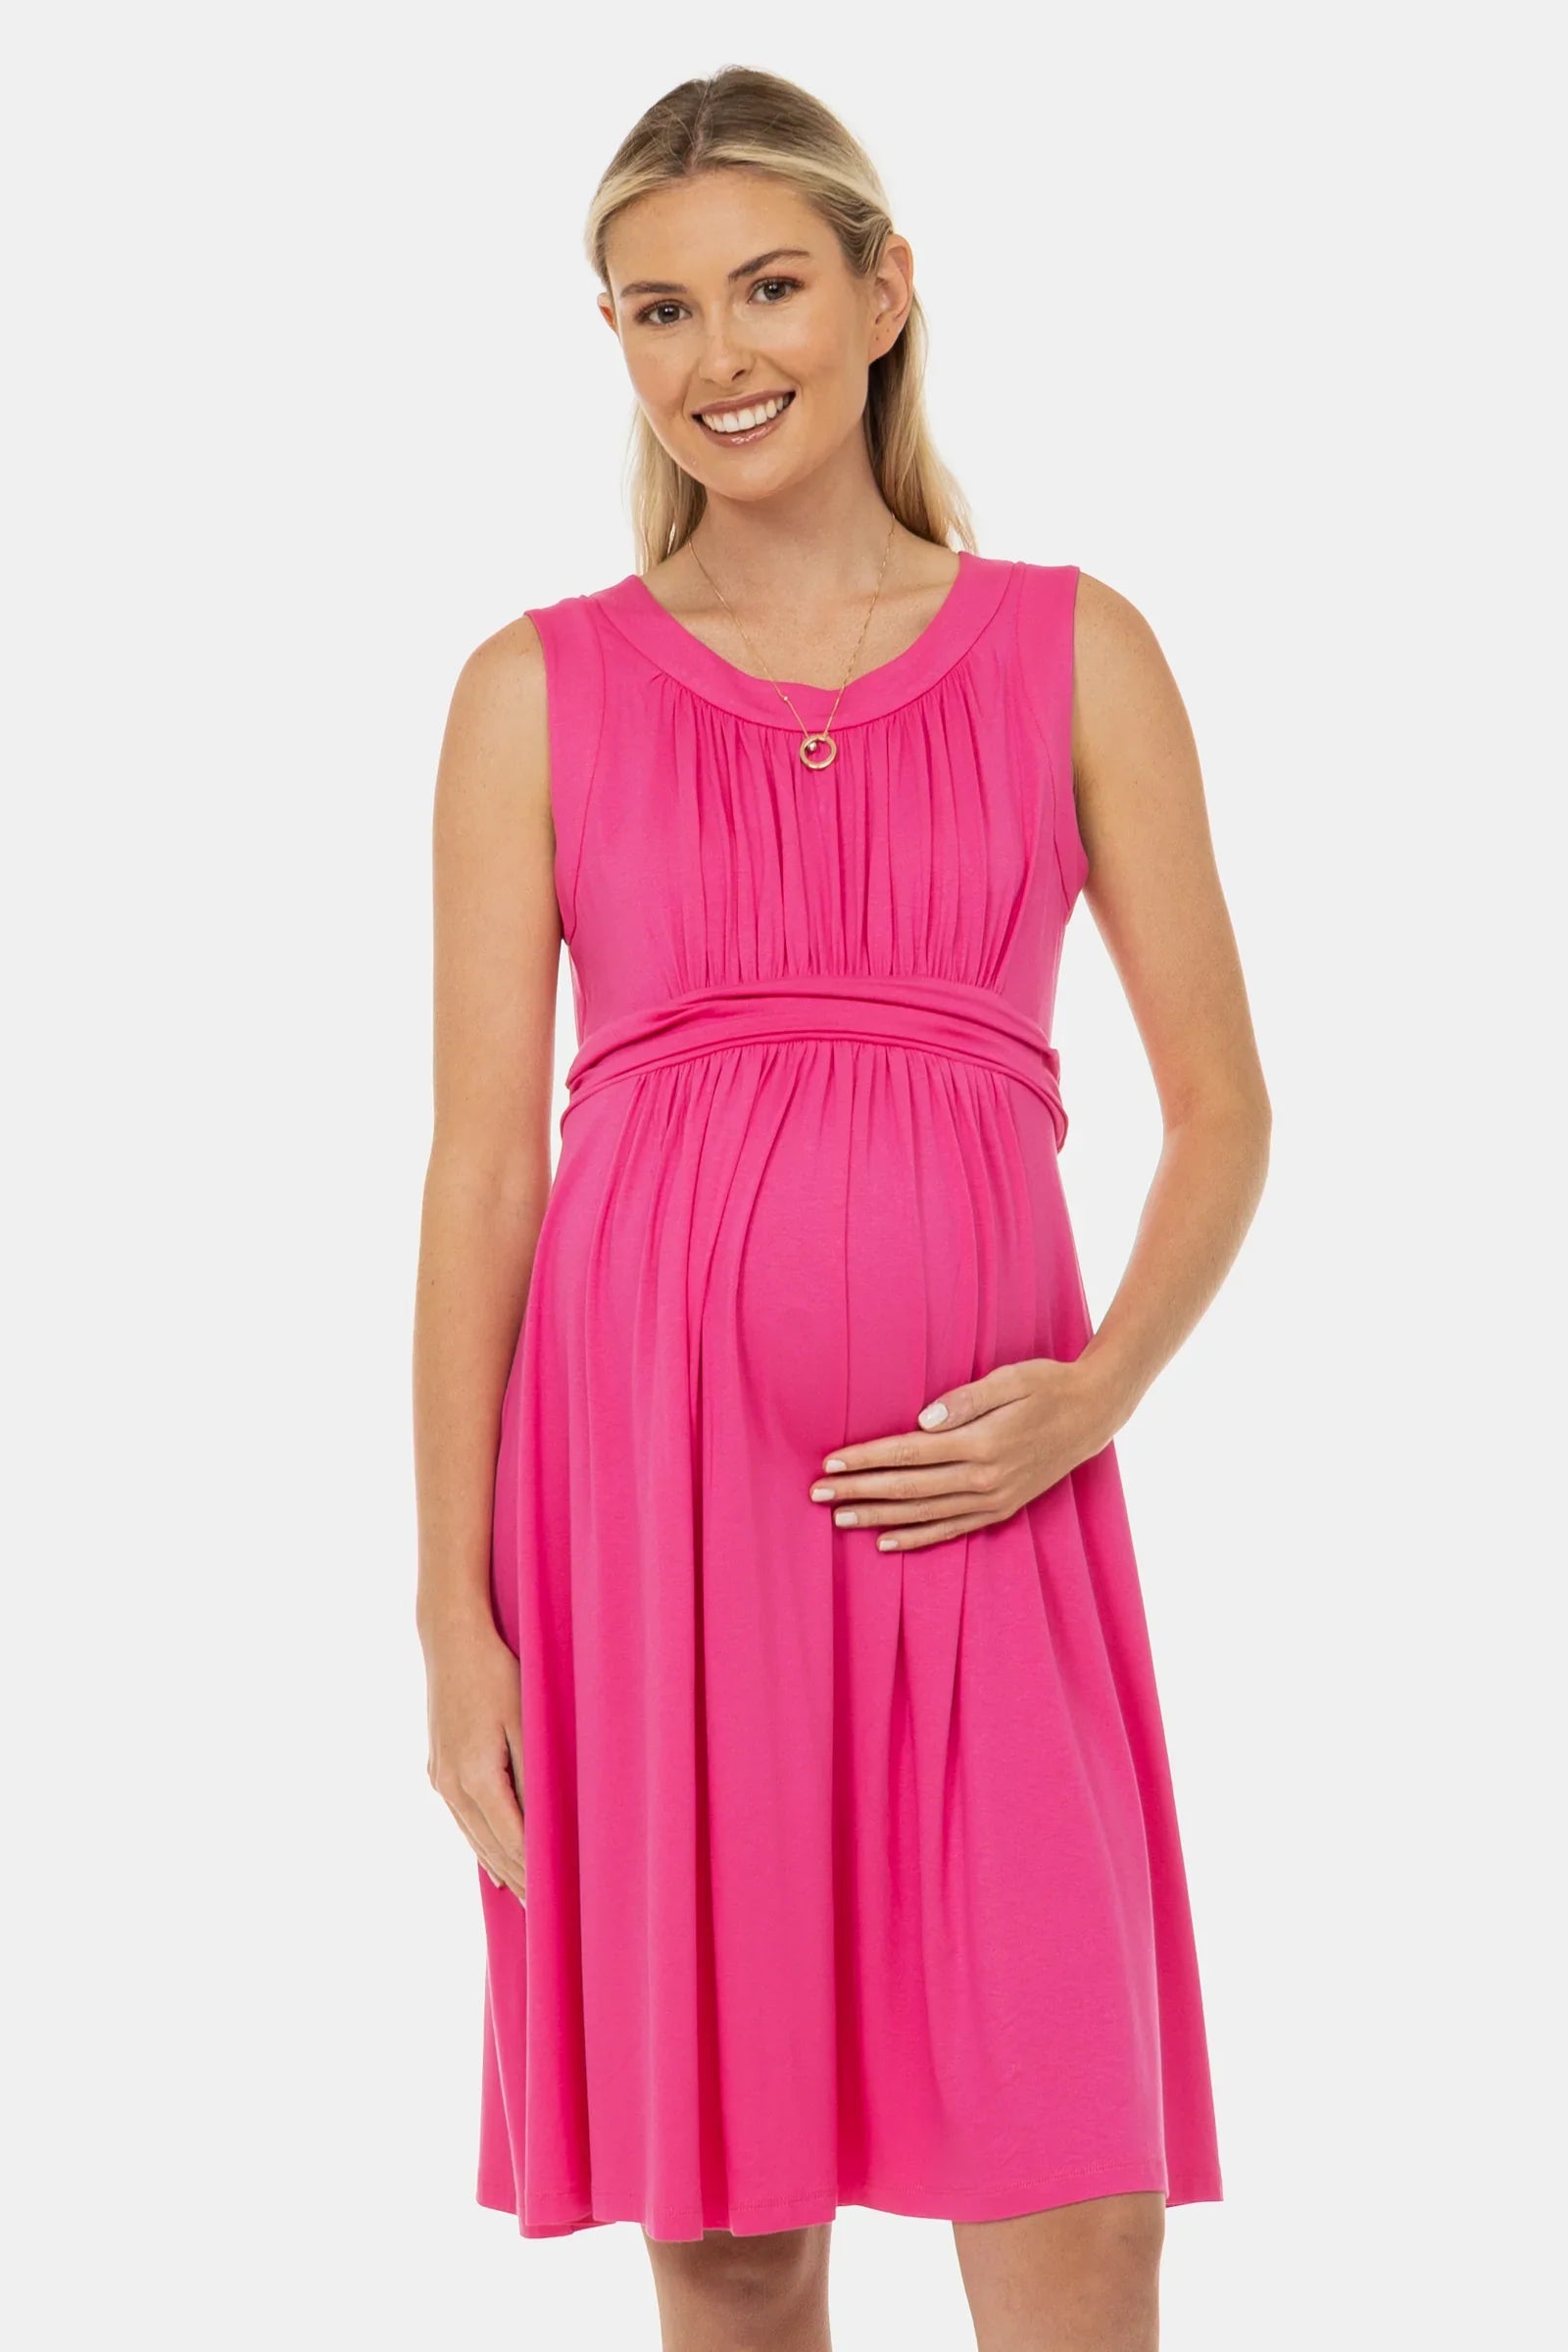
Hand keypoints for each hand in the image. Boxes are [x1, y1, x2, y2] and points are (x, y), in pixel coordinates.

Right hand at [423, 1617, 527, 1903]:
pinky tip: (490, 1863)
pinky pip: (462, 1820)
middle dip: (521, 1880)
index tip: (558, 1898)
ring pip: (474, 1837)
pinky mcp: (438, 1768)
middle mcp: (453, 1786)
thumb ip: (535, 1773)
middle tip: (548, 1913)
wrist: (450, 1641)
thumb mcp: (526, 1720)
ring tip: (525, 1896)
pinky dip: (480, 1845)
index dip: (537, 1872)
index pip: (514, 1842)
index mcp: (478, 1779)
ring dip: (501, 1867)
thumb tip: (547, 1820)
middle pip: (493, 1848)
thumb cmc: (496, 1673)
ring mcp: (441, 1778)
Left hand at [807, 1357, 1119, 1551]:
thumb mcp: (1010, 1378)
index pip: (909, 1454)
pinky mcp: (1002, 1508)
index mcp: (982, 1443)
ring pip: (924, 1514)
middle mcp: (985, 1479)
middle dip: (859, 1492)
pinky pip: (951, 1529)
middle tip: (817, 1495)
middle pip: (908, 1488)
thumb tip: (923, 1420)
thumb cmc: (1048, 1385)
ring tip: (839, 1520)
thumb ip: (966, 1399)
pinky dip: (917, 1538)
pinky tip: (886, 1542)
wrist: (1094, 1412)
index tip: (830, 1463)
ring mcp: (994, 1499)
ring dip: (878, 1518)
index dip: (867, 1459)